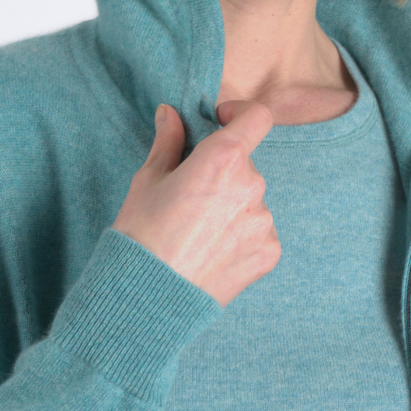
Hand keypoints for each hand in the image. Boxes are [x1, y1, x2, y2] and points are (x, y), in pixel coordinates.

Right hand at [113, 100, 280, 306]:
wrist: (149, 296)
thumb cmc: (141, 234)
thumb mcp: (148, 180)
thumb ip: (168, 142)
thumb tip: (171, 115)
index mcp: (223, 158)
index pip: (257, 117)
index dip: (240, 114)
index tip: (221, 122)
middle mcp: (251, 185)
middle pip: (246, 165)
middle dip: (222, 173)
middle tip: (190, 199)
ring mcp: (264, 221)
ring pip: (251, 201)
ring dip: (232, 207)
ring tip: (198, 234)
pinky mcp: (269, 252)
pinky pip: (259, 232)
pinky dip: (240, 237)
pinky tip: (212, 253)